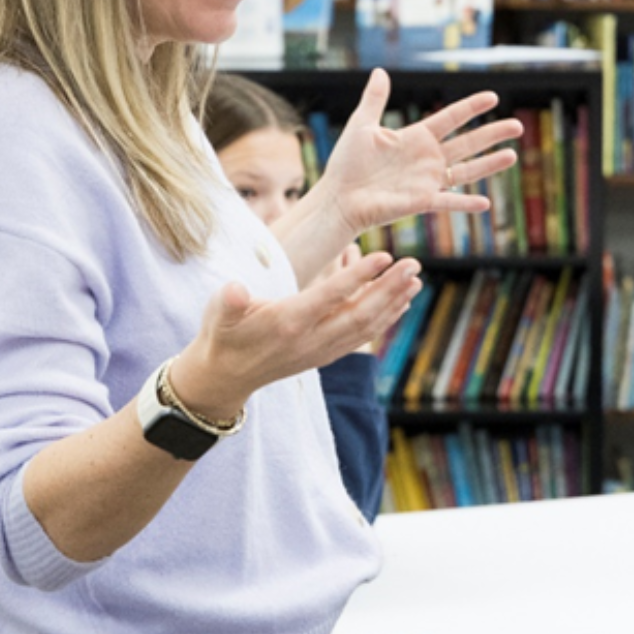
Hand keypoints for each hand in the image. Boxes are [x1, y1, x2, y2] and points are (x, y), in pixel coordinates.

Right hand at [169, 251, 422, 418]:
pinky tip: (401, 302)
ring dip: (393, 302)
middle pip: (359, 313)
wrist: (225, 377)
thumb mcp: (218, 314)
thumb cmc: (222, 335)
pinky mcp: (325, 355)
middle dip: (390, 288)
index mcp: (287, 323)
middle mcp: (310, 340)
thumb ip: (230, 301)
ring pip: (366, 327)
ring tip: (415, 279)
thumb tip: (235, 290)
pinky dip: (384, 319)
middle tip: (414, 264)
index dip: (358, 277)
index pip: (330, 297)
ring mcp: (321, 350)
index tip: (384, 256)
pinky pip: (362, 336)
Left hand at [316, 70, 522, 233]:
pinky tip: (485, 203)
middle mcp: (428, 158)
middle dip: (492, 134)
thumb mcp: (362, 125)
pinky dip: (466, 204)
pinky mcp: (421, 202)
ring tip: (512, 155)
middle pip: (468, 143)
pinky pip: (448, 201)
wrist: (338, 196)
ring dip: (490, 164)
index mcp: (417, 137)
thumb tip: (379, 71)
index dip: (471, 107)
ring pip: (467, 171)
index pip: (451, 118)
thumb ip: (375, 99)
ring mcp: (427, 180)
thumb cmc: (347, 164)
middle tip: (517, 126)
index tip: (493, 96)